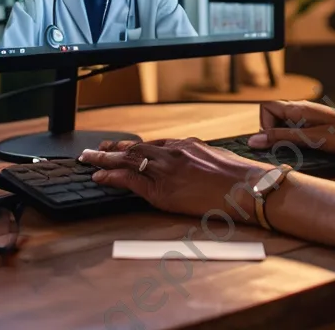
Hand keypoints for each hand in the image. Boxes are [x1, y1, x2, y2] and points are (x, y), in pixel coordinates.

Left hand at [79, 138, 273, 219]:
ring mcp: (167, 169)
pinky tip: (100, 175)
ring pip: (128, 160)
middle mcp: (174, 152)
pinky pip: (131, 179)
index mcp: (187, 144)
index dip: (132, 145)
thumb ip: (198, 159)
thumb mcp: (217, 160)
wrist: (246, 187)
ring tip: (88, 159)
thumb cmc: (238, 177)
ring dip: (105, 160)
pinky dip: (112, 176)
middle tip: (94, 150)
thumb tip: (191, 166)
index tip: (119, 146)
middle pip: (135, 148)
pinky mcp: (163, 189)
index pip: (152, 144)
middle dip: (112, 149)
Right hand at [248, 100, 334, 159]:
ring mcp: (308, 117)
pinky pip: (295, 131)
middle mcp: (300, 110)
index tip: (274, 142)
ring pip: (284, 126)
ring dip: (284, 140)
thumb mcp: (309, 139)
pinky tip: (306, 151)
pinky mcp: (315, 126)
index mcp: (297, 108)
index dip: (264, 125)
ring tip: (299, 152)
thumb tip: (253, 140)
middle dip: (273, 135)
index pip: (266, 107)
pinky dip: (294, 142)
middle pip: (273, 118)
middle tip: (287, 150)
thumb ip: (281, 138)